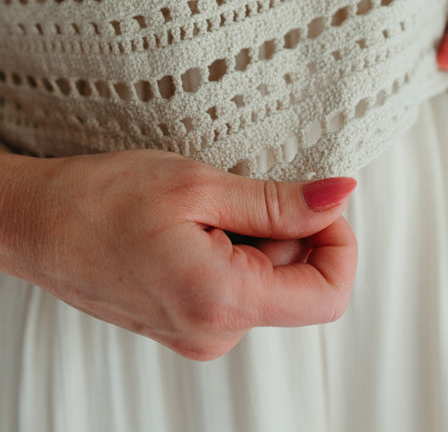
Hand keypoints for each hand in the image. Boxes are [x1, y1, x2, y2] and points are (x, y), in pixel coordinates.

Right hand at [0, 149, 356, 360]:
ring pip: (268, 280)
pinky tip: (191, 226)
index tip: (318, 200)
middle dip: (286, 229)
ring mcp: (198, 333)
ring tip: (202, 209)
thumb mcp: (198, 185)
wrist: (35, 224)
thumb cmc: (100, 198)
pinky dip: (232, 249)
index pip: (328, 294)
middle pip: (298, 282)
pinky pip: (237, 286)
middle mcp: (214, 333)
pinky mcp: (186, 322)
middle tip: (236, 192)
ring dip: (255, 236)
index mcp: (222, 303)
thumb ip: (279, 200)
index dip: (338, 240)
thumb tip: (340, 196)